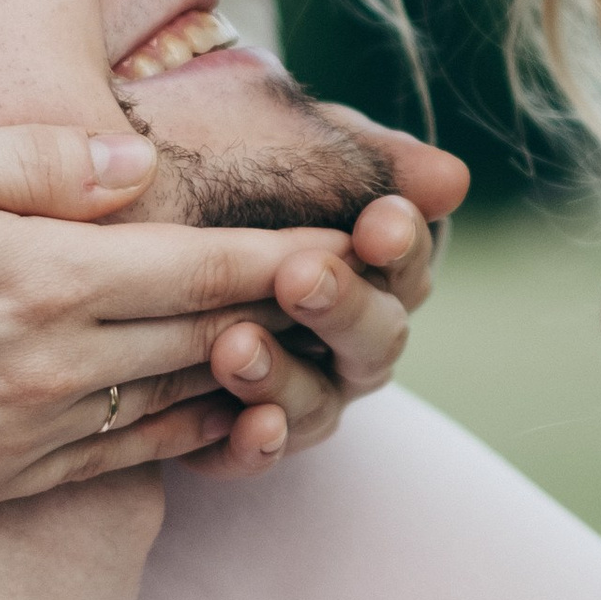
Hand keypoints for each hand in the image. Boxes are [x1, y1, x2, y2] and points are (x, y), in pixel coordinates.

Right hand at [0, 121, 376, 509]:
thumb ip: (26, 161)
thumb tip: (138, 166)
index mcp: (26, 282)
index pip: (198, 270)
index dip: (288, 252)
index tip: (360, 231)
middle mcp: (37, 375)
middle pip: (206, 345)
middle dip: (295, 316)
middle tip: (371, 286)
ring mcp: (12, 443)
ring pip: (174, 412)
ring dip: (251, 381)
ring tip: (319, 346)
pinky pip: (116, 465)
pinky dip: (182, 436)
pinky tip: (216, 411)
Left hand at [184, 120, 467, 482]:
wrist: (148, 206)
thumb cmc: (233, 165)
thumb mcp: (293, 144)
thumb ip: (366, 159)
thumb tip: (452, 180)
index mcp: (376, 267)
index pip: (407, 258)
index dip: (402, 243)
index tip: (379, 224)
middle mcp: (351, 339)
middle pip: (375, 337)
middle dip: (342, 306)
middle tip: (301, 277)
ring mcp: (304, 393)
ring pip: (317, 404)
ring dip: (284, 378)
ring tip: (236, 346)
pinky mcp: (240, 435)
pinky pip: (255, 455)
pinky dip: (255, 446)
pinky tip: (245, 426)